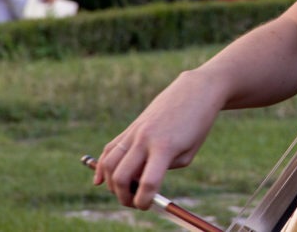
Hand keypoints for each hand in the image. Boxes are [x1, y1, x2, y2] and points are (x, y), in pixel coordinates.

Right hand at [93, 69, 223, 209]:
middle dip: (124, 196)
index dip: (144, 201)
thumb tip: (139, 182)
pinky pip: (110, 149)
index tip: (146, 206)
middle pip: (121, 176)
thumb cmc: (197, 124)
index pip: (148, 183)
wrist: (195, 91)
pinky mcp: (131, 126)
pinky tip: (99, 180)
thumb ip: (164, 169)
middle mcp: (145, 139)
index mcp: (164, 147)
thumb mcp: (188, 153)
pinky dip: (101, 166)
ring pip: (109, 163)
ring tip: (123, 191)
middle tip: (133, 202)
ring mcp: (135, 131)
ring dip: (111, 183)